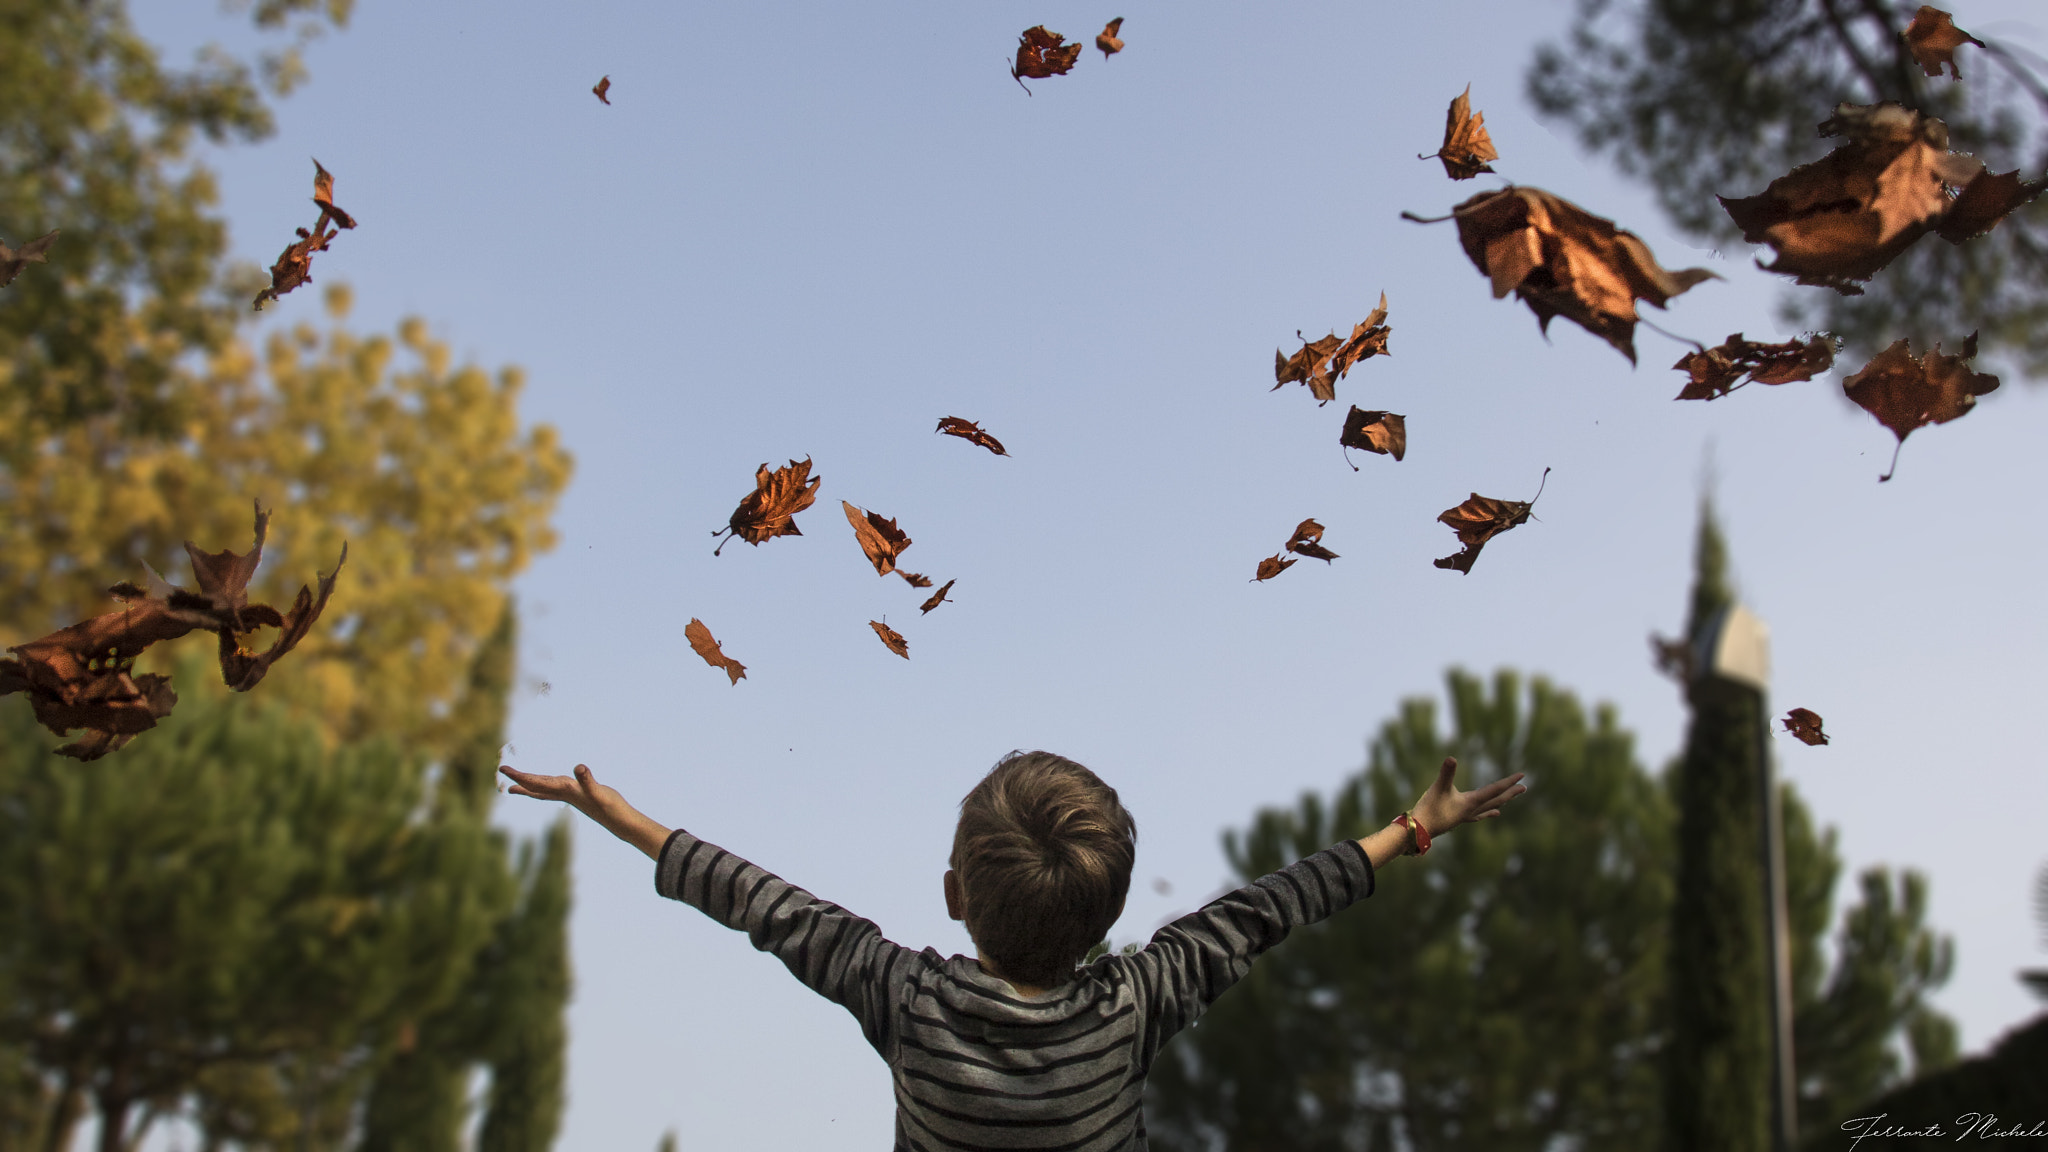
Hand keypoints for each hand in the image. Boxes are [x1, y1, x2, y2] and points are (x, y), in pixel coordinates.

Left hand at [500, 763, 625, 819]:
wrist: (620, 823)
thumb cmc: (611, 808)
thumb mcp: (599, 792)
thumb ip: (588, 781)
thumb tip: (579, 767)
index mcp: (565, 790)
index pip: (537, 782)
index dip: (520, 776)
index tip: (503, 769)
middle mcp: (565, 794)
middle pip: (536, 786)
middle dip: (520, 779)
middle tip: (503, 770)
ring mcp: (571, 797)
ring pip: (544, 790)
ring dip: (529, 786)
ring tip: (514, 788)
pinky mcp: (579, 797)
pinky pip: (556, 791)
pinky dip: (546, 788)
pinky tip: (548, 788)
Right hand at [1411, 756, 1526, 838]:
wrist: (1419, 832)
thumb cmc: (1428, 809)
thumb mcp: (1437, 788)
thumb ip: (1446, 773)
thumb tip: (1451, 758)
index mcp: (1471, 802)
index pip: (1494, 790)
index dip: (1508, 782)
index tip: (1522, 776)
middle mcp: (1472, 810)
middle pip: (1496, 800)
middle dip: (1510, 793)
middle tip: (1524, 787)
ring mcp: (1466, 816)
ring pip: (1488, 808)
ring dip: (1501, 802)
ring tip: (1511, 799)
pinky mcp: (1458, 819)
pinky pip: (1478, 815)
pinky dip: (1487, 812)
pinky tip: (1492, 814)